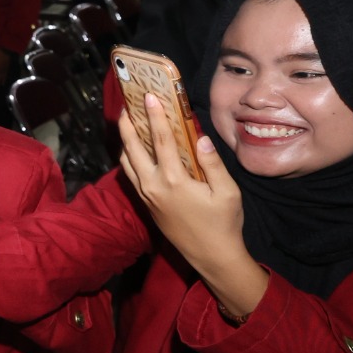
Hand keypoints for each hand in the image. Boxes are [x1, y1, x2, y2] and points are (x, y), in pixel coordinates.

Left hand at [117, 94, 262, 313]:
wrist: (210, 256)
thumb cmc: (223, 223)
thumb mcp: (227, 192)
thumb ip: (212, 164)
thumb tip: (199, 138)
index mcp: (174, 181)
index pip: (161, 141)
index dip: (154, 116)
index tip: (148, 96)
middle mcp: (153, 186)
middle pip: (132, 149)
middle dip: (127, 125)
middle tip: (126, 104)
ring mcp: (146, 196)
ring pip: (127, 162)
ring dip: (125, 141)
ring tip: (127, 122)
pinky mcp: (145, 203)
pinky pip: (130, 175)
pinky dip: (129, 158)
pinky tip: (134, 148)